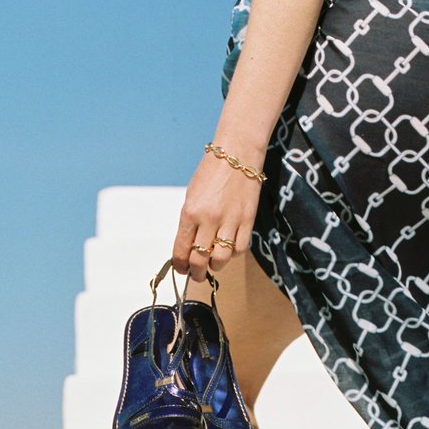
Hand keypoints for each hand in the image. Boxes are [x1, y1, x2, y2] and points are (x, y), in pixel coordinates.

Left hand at [172, 149, 263, 281]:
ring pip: (220, 259)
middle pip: (199, 260)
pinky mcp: (247, 221)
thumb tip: (188, 246)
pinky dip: (233, 254)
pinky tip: (229, 248)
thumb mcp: (192, 195)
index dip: (180, 265)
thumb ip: (189, 222)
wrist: (238, 153)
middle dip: (196, 273)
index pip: (181, 249)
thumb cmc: (212, 171)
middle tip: (197, 275)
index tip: (182, 269)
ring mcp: (230, 221)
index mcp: (190, 212)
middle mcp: (209, 219)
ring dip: (215, 266)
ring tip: (213, 263)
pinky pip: (239, 249)